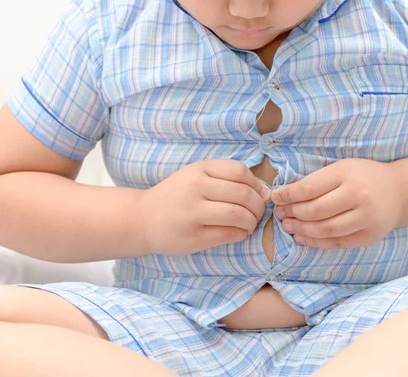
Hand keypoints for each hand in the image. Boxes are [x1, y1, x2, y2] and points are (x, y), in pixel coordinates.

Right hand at [138, 159, 270, 255]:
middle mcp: (196, 188)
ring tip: (249, 225)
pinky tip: (238, 233)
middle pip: (243, 195)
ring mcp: (193, 213)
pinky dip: (241, 234)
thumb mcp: (195, 176)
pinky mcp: (193, 237)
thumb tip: (265, 191)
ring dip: (252, 222)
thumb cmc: (174, 196)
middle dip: (258, 206)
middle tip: (257, 214)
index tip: (258, 194)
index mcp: (199, 170)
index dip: (256, 184)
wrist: (142, 219)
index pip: (240, 172)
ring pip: (238, 215)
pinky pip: (229, 234)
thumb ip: (226, 178)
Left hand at [271, 158, 403, 248]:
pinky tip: (302, 238)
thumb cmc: (363, 176)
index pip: (309, 188)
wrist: (401, 191)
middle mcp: (359, 196)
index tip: (275, 197)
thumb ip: (316, 180)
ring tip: (288, 226)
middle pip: (315, 211)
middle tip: (280, 214)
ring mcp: (366, 218)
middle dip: (293, 213)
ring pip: (325, 229)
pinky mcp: (370, 236)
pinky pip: (337, 242)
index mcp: (347, 174)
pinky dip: (316, 242)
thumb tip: (284, 195)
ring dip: (301, 230)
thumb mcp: (342, 168)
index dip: (288, 195)